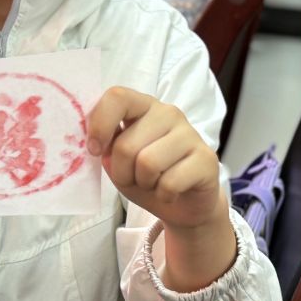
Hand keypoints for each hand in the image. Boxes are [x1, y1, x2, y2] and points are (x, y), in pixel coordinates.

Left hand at [88, 87, 220, 230]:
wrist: (185, 204)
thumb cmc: (146, 177)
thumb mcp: (118, 162)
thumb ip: (106, 147)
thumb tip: (97, 144)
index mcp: (142, 105)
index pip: (117, 97)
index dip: (100, 124)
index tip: (95, 150)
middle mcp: (167, 112)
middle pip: (126, 144)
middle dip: (122, 172)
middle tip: (133, 178)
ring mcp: (189, 133)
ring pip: (147, 163)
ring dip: (143, 183)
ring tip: (153, 183)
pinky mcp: (206, 158)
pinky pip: (170, 182)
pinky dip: (163, 195)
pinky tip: (170, 192)